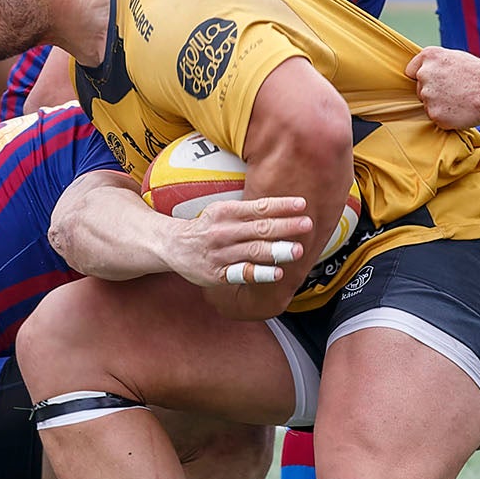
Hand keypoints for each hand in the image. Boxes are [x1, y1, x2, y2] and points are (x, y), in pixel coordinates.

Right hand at [164, 195, 312, 287]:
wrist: (172, 246)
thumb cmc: (207, 226)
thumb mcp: (222, 210)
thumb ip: (249, 210)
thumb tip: (285, 207)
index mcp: (226, 212)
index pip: (258, 207)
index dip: (281, 206)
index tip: (302, 204)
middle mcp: (223, 231)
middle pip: (259, 229)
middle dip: (285, 226)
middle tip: (307, 224)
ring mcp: (220, 253)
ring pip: (252, 251)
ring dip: (276, 251)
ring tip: (297, 250)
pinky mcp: (217, 274)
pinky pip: (242, 273)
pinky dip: (260, 273)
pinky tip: (276, 274)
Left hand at [408, 47, 479, 128]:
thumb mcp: (456, 58)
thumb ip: (437, 65)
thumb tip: (428, 74)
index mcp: (429, 56)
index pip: (411, 71)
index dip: (424, 78)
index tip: (435, 83)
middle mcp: (424, 74)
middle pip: (420, 90)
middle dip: (434, 93)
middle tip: (455, 93)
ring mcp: (428, 96)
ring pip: (429, 105)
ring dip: (441, 106)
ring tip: (461, 101)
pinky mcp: (435, 114)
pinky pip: (437, 119)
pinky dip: (448, 118)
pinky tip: (462, 111)